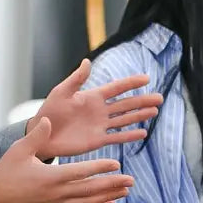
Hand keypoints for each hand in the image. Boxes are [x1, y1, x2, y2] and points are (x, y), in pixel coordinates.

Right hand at [0, 118, 134, 202]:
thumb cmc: (6, 171)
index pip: (81, 172)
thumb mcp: (19, 150)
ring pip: (89, 202)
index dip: (100, 168)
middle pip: (91, 190)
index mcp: (51, 177)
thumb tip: (48, 120)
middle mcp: (58, 193)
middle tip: (131, 180)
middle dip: (112, 185)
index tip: (117, 163)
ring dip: (109, 196)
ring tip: (126, 191)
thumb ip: (36, 136)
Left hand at [28, 59, 163, 158]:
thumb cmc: (49, 112)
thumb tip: (87, 61)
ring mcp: (100, 126)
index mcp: (92, 97)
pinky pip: (117, 137)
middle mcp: (100, 110)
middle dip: (143, 101)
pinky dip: (129, 135)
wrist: (42, 135)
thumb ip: (76, 79)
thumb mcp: (61, 92)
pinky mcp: (98, 140)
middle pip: (126, 104)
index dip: (131, 83)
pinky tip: (142, 132)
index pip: (116, 88)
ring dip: (140, 116)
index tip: (146, 78)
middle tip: (160, 98)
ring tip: (154, 112)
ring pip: (125, 119)